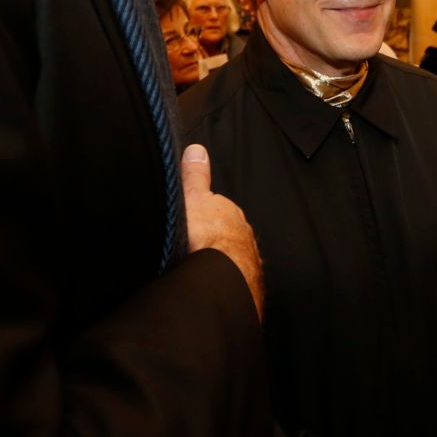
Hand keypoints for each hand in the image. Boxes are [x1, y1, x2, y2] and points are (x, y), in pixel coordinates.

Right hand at [182, 145, 264, 319]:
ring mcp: (246, 261)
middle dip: (213, 241)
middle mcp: (243, 236)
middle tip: (190, 248)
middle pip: (225, 235)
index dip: (203, 217)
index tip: (192, 225)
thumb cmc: (204, 235)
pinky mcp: (245, 286)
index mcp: (230, 214)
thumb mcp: (192, 197)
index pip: (218, 212)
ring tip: (195, 270)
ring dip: (216, 264)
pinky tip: (206, 287)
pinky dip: (220, 283)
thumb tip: (197, 149)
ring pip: (229, 259)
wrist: (220, 276)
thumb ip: (195, 176)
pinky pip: (230, 281)